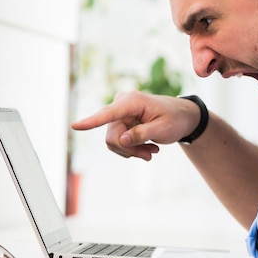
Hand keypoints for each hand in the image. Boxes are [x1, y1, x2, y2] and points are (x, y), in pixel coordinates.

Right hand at [71, 91, 199, 160]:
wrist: (182, 117)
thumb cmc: (175, 119)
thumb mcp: (163, 129)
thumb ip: (142, 134)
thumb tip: (121, 140)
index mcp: (132, 101)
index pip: (108, 113)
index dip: (91, 122)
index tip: (74, 126)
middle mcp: (121, 104)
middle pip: (112, 136)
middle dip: (130, 150)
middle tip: (150, 156)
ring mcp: (119, 113)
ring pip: (114, 142)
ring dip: (132, 151)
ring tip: (152, 151)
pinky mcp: (119, 122)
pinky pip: (117, 142)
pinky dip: (131, 149)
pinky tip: (147, 148)